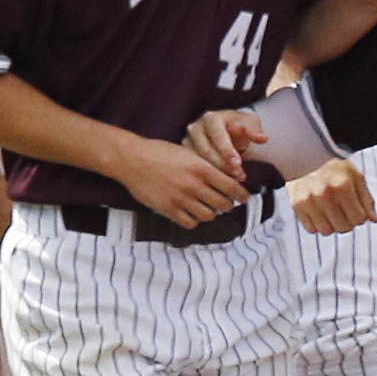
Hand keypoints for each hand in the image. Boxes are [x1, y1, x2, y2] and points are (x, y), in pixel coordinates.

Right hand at [116, 135, 248, 228]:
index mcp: (201, 169)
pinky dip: (194, 220)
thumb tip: (227, 176)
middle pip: (223, 204)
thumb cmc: (159, 153)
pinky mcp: (168, 209)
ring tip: (208, 207)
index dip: (241, 195)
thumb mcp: (188, 153)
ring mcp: (181, 199)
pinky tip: (192, 213)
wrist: (132, 159)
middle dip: (228, 205)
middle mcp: (194, 185)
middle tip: (226, 202)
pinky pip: (190, 222)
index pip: (231, 187)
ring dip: (211, 213)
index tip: (244, 198)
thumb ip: (206, 166)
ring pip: (209, 216)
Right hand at [183, 107, 263, 182]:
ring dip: (217, 172)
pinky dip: (209, 176)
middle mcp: (196, 128)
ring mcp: (188, 141)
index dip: (227, 150)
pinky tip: (223, 182)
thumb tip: (262, 138)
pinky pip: (195, 167)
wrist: (229, 128)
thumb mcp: (250, 123)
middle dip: (224, 165)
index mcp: (211, 118)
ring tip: (234, 180)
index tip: (237, 163)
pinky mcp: (186, 154)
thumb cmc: (240, 125)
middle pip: (207, 150)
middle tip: (239, 175)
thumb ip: (254, 130)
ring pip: (199, 161)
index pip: (218, 135)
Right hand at [288, 157, 375, 234]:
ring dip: (332, 226)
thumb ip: (366, 199)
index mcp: (342, 185)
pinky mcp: (296, 205)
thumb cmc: (335, 167)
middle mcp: (324, 194)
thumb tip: (375, 220)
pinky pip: (311, 229)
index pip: (358, 219)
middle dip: (348, 222)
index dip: (360, 217)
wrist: (307, 155)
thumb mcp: (356, 177)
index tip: (357, 209)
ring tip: (332, 212)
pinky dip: (317, 225)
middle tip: (345, 211)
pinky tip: (320, 213)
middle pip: (343, 228)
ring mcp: (308, 200)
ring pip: (326, 231)